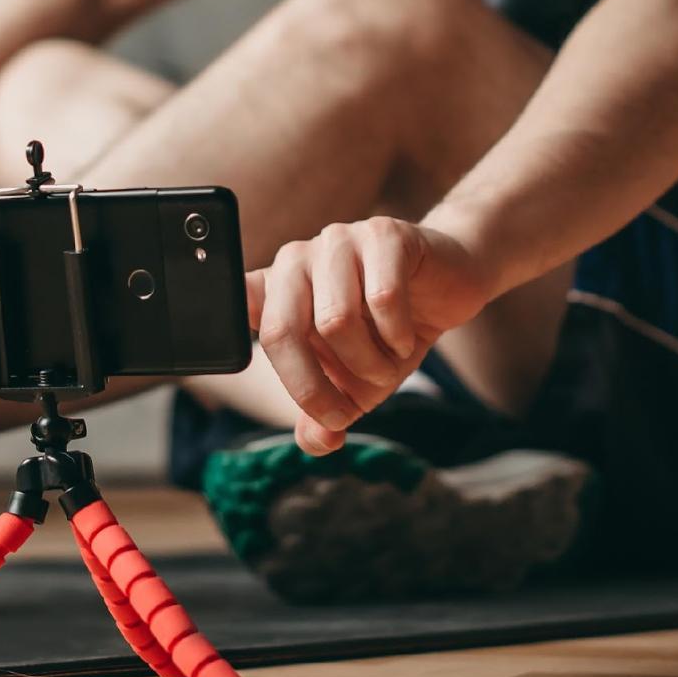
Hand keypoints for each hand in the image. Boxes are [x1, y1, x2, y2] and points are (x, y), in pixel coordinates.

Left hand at [246, 216, 491, 455]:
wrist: (450, 285)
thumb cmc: (389, 332)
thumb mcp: (356, 385)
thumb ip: (327, 415)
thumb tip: (318, 442)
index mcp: (275, 291)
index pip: (232, 310)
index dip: (227, 345)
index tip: (232, 370)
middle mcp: (295, 261)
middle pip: (281, 331)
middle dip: (314, 389)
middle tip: (346, 413)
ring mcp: (337, 242)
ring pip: (335, 321)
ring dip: (368, 363)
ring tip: (387, 366)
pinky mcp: (382, 235)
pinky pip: (382, 298)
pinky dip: (398, 336)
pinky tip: (406, 338)